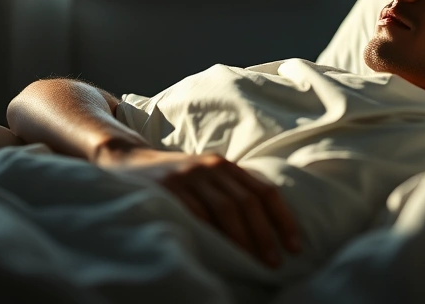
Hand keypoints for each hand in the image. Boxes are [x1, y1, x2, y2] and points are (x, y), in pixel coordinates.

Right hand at [98, 147, 301, 267]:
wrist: (129, 162)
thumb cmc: (177, 178)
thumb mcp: (207, 177)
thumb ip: (231, 192)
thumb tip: (267, 228)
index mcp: (226, 166)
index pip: (264, 191)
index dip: (282, 219)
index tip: (295, 245)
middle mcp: (211, 167)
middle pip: (248, 203)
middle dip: (265, 234)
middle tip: (275, 262)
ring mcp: (190, 177)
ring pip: (226, 209)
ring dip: (243, 239)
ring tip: (253, 262)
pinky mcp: (169, 189)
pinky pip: (196, 214)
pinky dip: (211, 233)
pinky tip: (220, 251)